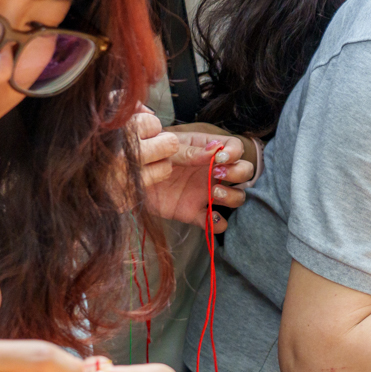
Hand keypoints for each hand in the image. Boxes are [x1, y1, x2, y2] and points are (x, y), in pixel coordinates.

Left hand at [136, 109, 255, 232]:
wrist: (126, 177)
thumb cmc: (149, 154)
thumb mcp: (167, 148)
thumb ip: (190, 151)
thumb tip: (215, 152)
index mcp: (208, 150)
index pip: (236, 148)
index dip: (234, 153)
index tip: (220, 159)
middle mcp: (212, 172)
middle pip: (244, 172)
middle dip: (237, 173)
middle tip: (217, 174)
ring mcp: (206, 193)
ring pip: (237, 197)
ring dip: (232, 196)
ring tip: (214, 194)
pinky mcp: (195, 213)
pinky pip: (216, 222)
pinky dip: (218, 223)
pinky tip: (210, 218)